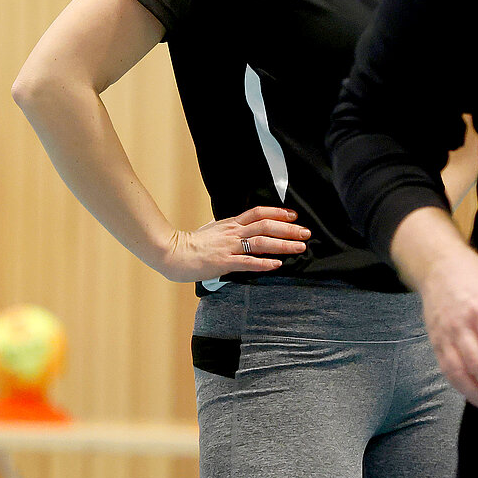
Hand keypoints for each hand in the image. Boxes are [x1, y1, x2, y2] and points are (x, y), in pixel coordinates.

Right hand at [156, 206, 308, 281]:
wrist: (171, 252)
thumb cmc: (190, 244)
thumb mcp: (211, 230)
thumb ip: (227, 229)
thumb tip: (241, 228)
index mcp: (230, 224)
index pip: (258, 212)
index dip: (278, 212)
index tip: (294, 216)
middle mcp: (232, 232)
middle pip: (266, 226)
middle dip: (288, 229)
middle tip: (306, 233)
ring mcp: (228, 247)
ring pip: (261, 242)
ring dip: (282, 245)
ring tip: (299, 248)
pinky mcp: (223, 262)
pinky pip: (247, 262)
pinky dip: (263, 263)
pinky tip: (276, 265)